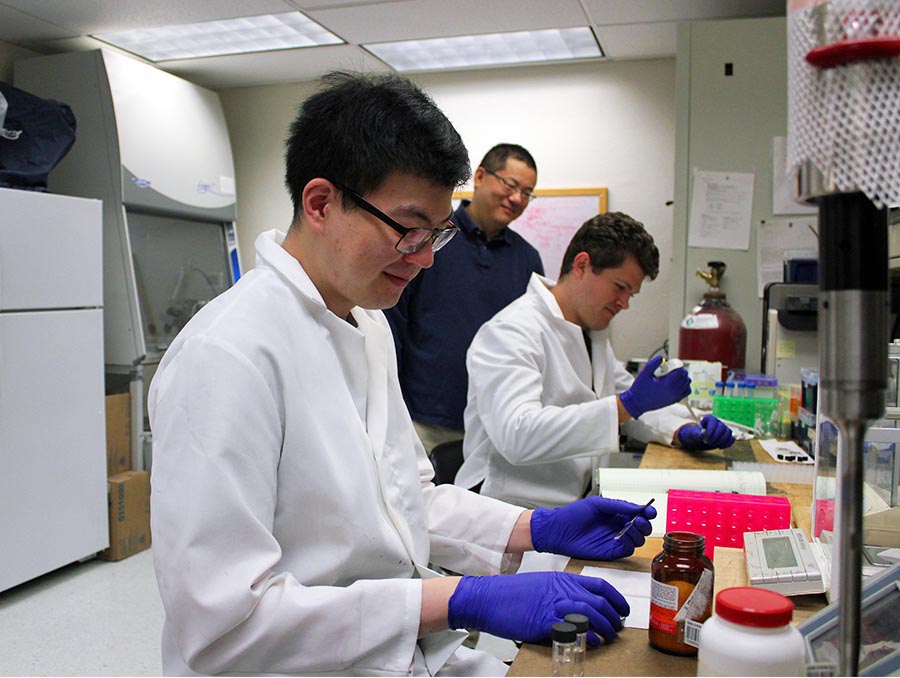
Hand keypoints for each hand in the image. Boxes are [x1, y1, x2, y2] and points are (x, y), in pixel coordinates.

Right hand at [448, 571, 628, 644]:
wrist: (487, 597)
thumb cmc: (511, 593)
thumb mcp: (541, 584)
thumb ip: (561, 592)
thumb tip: (580, 607)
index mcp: (562, 578)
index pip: (599, 585)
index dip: (616, 599)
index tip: (622, 610)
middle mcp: (561, 589)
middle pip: (599, 601)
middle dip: (614, 617)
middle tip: (617, 628)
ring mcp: (553, 604)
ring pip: (591, 614)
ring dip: (606, 627)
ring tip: (609, 637)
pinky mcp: (544, 621)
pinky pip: (575, 629)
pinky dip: (589, 636)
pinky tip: (593, 642)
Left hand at [530, 496, 656, 560]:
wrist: (557, 530)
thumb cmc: (573, 514)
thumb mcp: (597, 504)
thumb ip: (618, 505)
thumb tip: (638, 507)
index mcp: (616, 513)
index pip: (638, 513)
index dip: (647, 512)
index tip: (651, 511)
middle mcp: (618, 526)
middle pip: (642, 528)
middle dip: (645, 524)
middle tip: (640, 521)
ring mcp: (615, 539)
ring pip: (638, 540)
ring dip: (639, 534)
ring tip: (631, 527)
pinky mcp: (611, 552)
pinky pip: (628, 550)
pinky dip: (630, 544)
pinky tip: (624, 537)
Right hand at [619, 356, 690, 419]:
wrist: (637, 403)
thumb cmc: (640, 390)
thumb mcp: (644, 374)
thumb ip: (653, 364)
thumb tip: (661, 357)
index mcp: (667, 384)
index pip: (680, 372)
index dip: (677, 366)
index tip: (670, 366)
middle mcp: (673, 391)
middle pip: (685, 377)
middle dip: (680, 371)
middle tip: (670, 370)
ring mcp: (675, 396)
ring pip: (687, 383)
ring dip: (683, 378)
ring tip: (673, 376)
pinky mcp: (674, 400)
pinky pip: (686, 392)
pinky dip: (685, 386)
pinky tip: (677, 384)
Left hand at [677, 415, 735, 450]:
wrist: (699, 440)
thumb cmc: (695, 435)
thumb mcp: (693, 434)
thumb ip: (697, 434)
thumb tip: (702, 435)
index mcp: (709, 419)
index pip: (713, 422)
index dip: (711, 429)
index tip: (706, 437)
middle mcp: (718, 422)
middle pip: (722, 427)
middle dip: (716, 436)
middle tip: (709, 442)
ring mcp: (723, 429)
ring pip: (728, 432)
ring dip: (722, 440)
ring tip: (713, 445)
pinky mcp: (726, 436)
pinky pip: (731, 439)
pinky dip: (727, 444)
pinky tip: (719, 448)